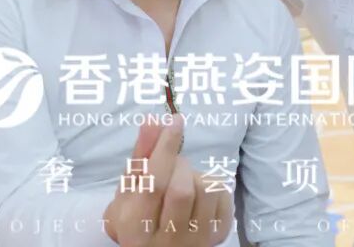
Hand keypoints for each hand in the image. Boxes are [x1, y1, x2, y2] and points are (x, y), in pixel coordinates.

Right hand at [103, 119, 231, 245]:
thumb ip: (140, 157)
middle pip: (181, 190)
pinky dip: (212, 184)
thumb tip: (152, 120)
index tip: (175, 121)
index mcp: (135, 229)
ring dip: (195, 174)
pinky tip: (199, 192)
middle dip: (178, 165)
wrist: (160, 246)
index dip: (165, 149)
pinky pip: (224, 197)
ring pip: (206, 191)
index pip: (153, 184)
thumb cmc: (139, 215)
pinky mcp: (217, 236)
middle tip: (172, 164)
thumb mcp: (129, 190)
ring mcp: (195, 241)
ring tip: (184, 180)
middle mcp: (166, 240)